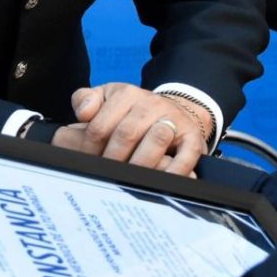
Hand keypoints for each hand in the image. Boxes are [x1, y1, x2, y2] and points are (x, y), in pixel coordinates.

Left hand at [53, 83, 209, 174]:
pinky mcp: (193, 138)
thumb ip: (86, 100)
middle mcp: (151, 104)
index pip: (100, 125)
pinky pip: (186, 155)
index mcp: (126, 94)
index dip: (89, 149)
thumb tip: (83, 113)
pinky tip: (161, 182)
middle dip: (112, 160)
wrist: (176, 111)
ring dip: (140, 164)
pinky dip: (174, 170)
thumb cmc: (133, 113)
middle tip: (106, 176)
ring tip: (129, 180)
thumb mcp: (108, 99)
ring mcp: (174, 119)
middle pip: (126, 134)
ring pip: (156, 139)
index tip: (87, 162)